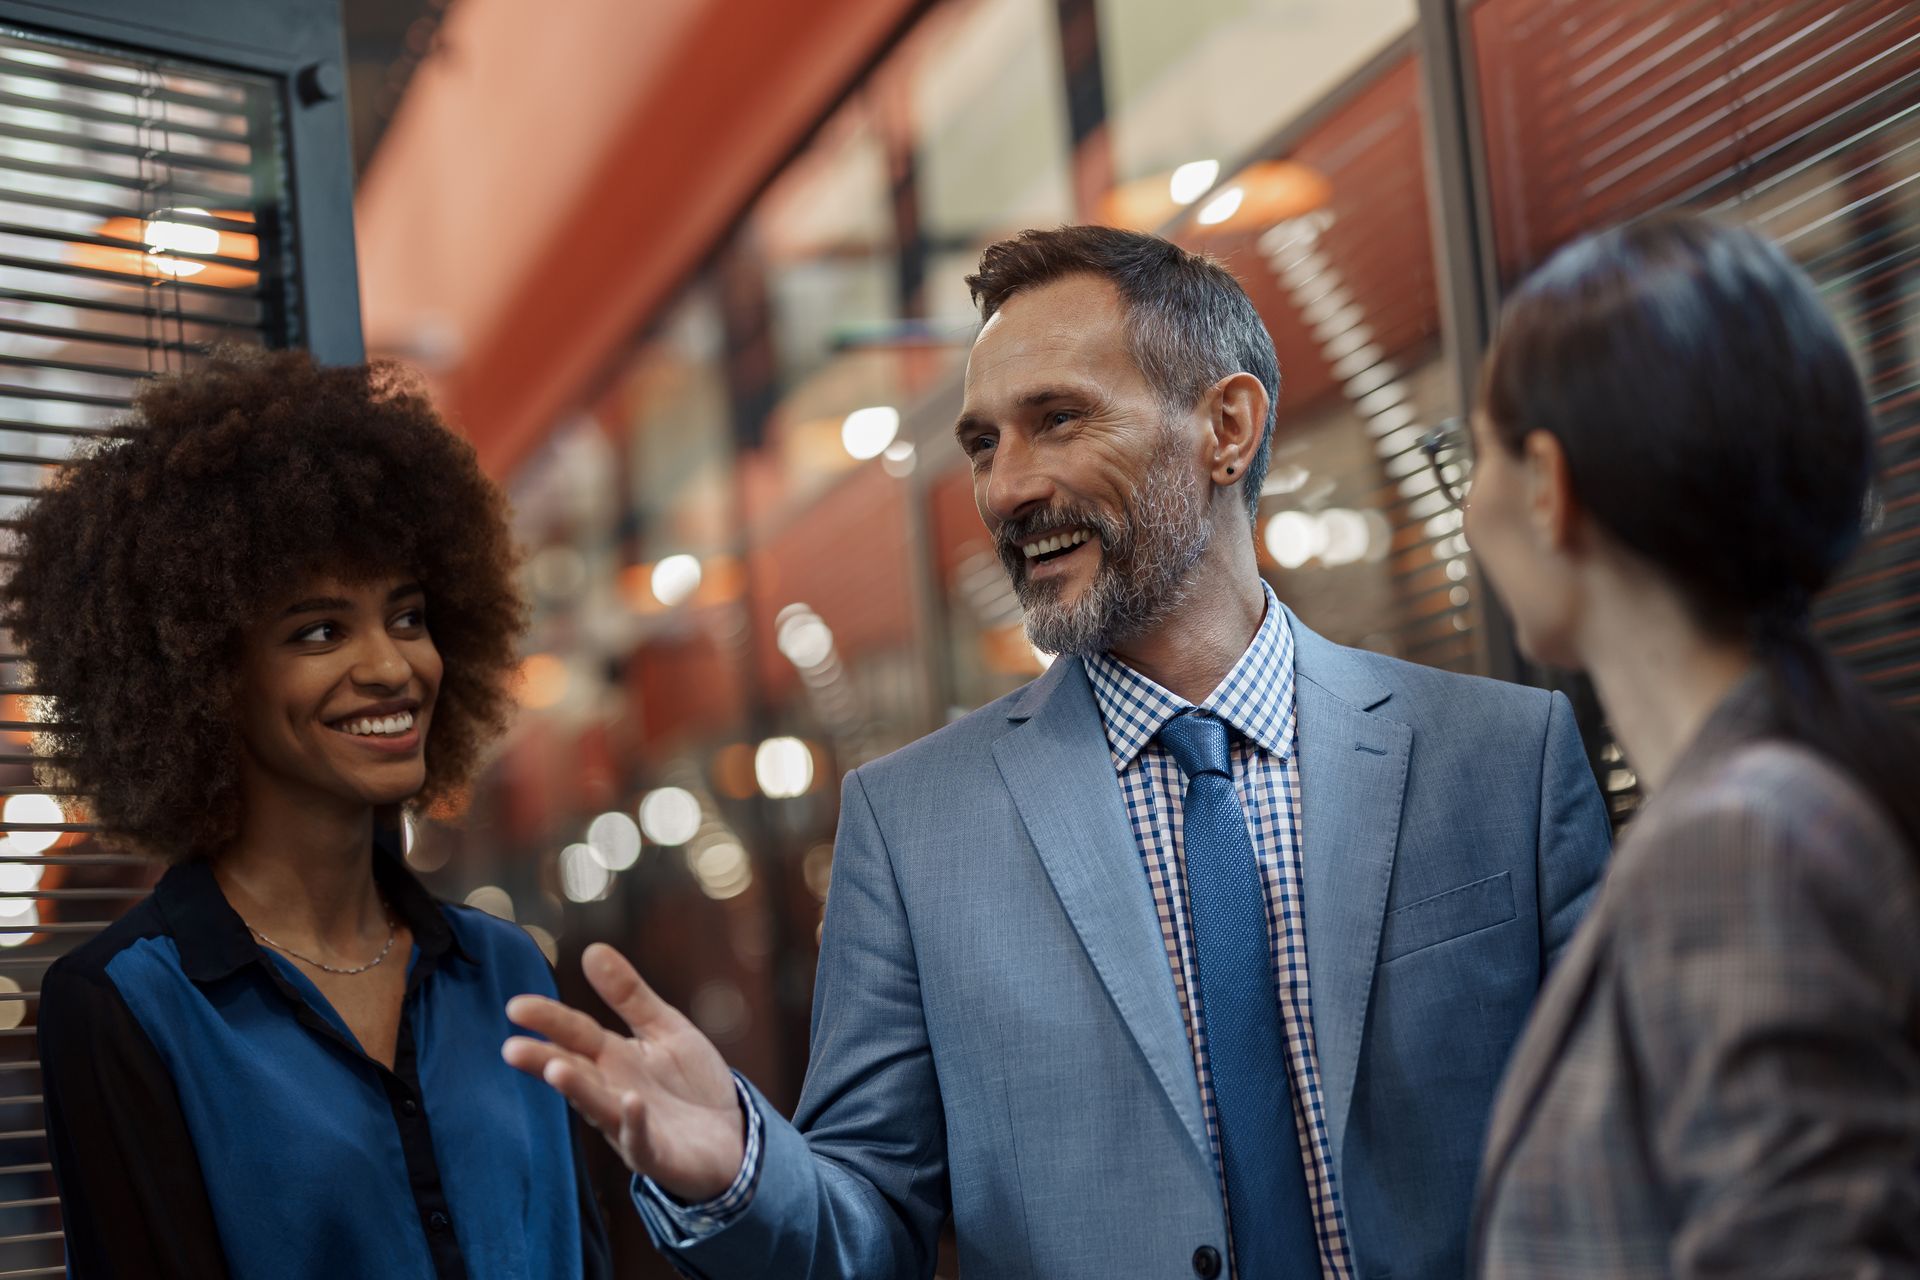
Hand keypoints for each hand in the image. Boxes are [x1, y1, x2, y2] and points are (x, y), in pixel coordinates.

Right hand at [503, 942, 745, 1202]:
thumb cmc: (691, 1085)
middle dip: (544, 1060)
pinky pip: (642, 1140)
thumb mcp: (665, 1028)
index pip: (575, 1035)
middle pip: (576, 1071)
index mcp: (613, 1060)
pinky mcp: (658, 1155)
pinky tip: (630, 1102)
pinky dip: (634, 1123)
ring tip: (555, 1069)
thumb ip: (629, 995)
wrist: (734, 1139)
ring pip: (599, 1107)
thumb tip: (592, 948)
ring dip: (578, 1090)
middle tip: (511, 1049)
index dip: (548, 1020)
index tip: (515, 1007)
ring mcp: (631, 1126)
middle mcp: (613, 1092)